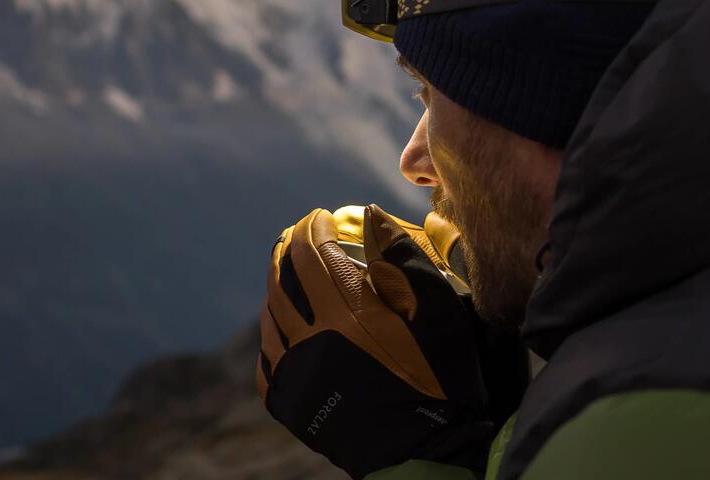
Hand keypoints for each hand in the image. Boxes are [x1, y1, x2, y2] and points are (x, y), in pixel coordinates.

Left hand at [256, 205, 528, 477]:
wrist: (426, 453)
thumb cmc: (442, 379)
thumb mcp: (439, 311)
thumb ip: (404, 258)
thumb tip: (370, 215)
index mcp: (348, 311)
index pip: (312, 251)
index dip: (313, 226)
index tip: (322, 216)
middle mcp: (311, 339)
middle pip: (282, 279)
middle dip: (288, 250)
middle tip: (297, 238)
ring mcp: (295, 374)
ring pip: (270, 317)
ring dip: (277, 289)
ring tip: (289, 278)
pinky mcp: (290, 404)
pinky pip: (268, 360)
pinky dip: (273, 336)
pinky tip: (283, 330)